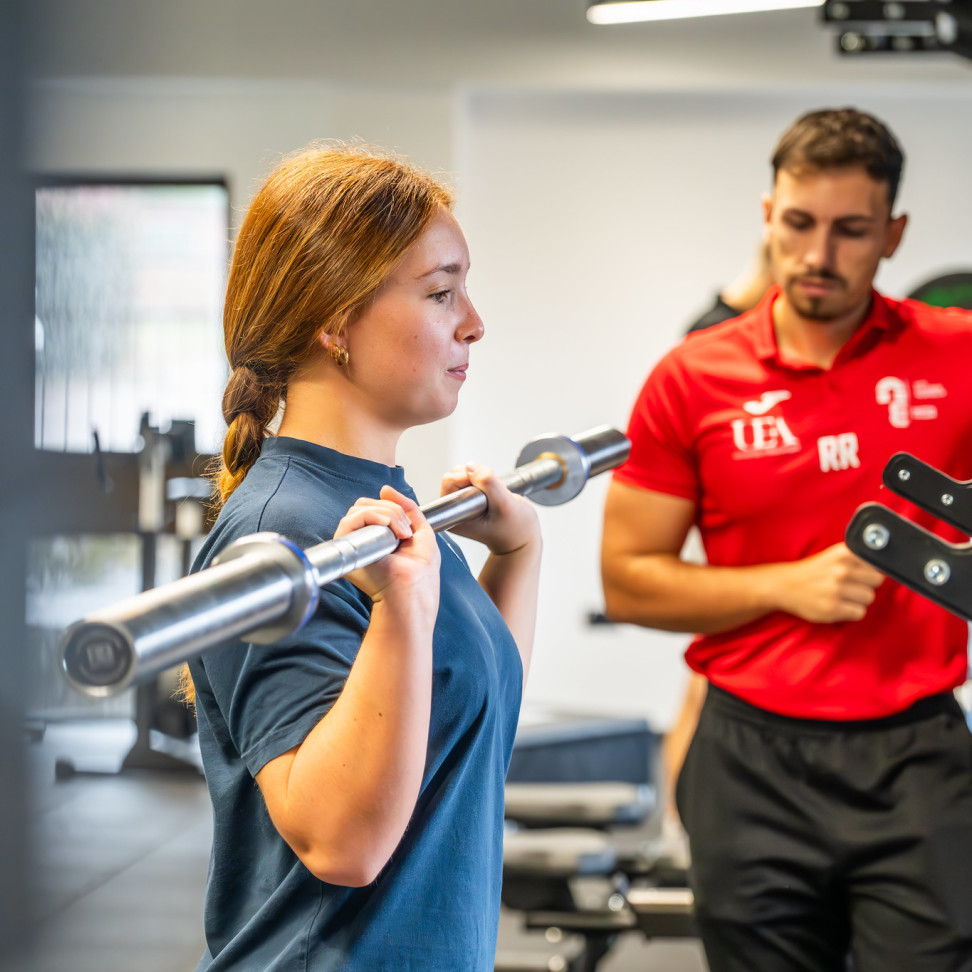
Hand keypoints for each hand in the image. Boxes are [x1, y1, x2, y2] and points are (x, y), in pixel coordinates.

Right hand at [335, 485, 439, 607]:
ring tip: (399, 535)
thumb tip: (386, 489)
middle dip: (391, 510)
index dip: (391, 506)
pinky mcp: (346, 548)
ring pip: (359, 509)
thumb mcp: (421, 531)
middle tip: (406, 531)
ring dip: (386, 515)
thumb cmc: (420, 572)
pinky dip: (370, 517)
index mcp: (380, 534)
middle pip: (367, 504)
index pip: (376, 507)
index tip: (408, 522)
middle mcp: (364, 537)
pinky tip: (385, 528)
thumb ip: (408, 507)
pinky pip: (350, 520)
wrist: (413, 589)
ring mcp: (354, 542)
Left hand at [439, 462, 540, 556]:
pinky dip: (486, 481)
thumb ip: (487, 482)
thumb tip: (470, 466)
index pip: (451, 481)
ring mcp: (462, 505)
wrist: (523, 539)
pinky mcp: (470, 500)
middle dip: (477, 478)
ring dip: (483, 479)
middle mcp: (454, 511)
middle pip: (456, 475)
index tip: (486, 495)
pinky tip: (495, 496)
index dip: (470, 479)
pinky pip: (473, 478)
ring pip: (465, 474)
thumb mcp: (505, 504)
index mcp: (455, 517)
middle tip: (493, 495)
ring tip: (495, 496)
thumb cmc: (515, 529)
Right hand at [773, 541, 884, 623]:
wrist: (783, 585)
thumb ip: (856, 558)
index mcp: (843, 553)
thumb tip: (885, 568)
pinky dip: (851, 612)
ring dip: (859, 600)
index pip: (877, 564)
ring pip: (869, 598)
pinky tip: (839, 606)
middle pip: (876, 582)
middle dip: (866, 585)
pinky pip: (859, 613)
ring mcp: (837, 589)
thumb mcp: (833, 556)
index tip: (861, 574)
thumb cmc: (812, 572)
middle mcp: (841, 570)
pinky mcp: (833, 608)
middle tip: (851, 586)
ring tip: (843, 597)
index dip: (870, 571)